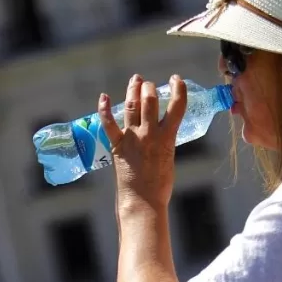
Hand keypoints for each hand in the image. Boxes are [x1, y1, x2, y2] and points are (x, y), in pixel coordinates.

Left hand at [99, 74, 187, 213]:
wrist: (143, 201)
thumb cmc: (159, 185)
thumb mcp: (169, 158)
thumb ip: (165, 141)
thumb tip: (162, 131)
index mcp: (167, 138)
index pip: (177, 106)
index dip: (178, 89)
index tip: (176, 79)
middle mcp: (150, 134)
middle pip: (150, 100)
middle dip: (149, 88)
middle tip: (148, 84)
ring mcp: (133, 138)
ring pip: (132, 106)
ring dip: (133, 90)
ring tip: (136, 80)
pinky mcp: (117, 146)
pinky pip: (109, 124)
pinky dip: (105, 109)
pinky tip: (104, 97)